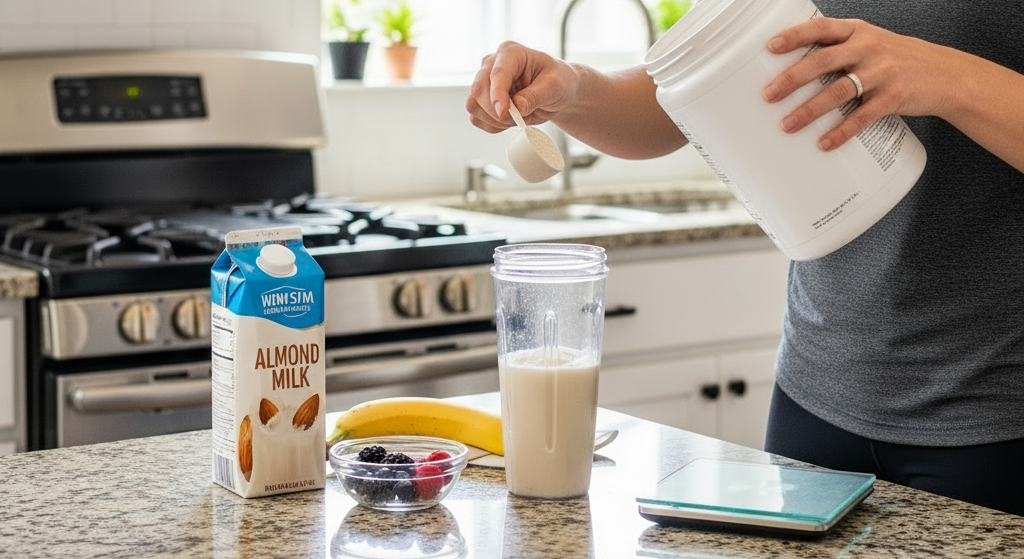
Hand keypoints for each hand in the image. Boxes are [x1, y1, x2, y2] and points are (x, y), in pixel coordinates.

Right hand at [466, 41, 580, 133]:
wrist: (556, 93)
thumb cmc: (557, 82)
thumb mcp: (555, 86)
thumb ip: (536, 95)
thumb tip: (517, 107)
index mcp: (511, 53)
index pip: (497, 74)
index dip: (497, 94)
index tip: (504, 112)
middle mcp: (491, 64)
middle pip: (478, 90)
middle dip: (496, 111)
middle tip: (519, 119)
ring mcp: (484, 81)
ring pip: (473, 105)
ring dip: (494, 120)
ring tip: (517, 118)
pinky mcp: (481, 99)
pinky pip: (476, 118)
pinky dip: (492, 126)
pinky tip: (508, 122)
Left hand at [761, 17, 958, 150]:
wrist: (946, 74)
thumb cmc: (897, 60)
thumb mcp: (870, 43)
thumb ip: (838, 50)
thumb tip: (792, 71)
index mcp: (858, 31)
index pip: (822, 28)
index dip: (795, 36)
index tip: (771, 47)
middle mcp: (869, 48)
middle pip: (823, 61)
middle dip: (792, 78)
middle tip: (768, 95)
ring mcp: (882, 72)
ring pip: (838, 90)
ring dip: (809, 110)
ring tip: (787, 125)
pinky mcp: (894, 97)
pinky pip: (862, 117)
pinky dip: (841, 131)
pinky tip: (824, 143)